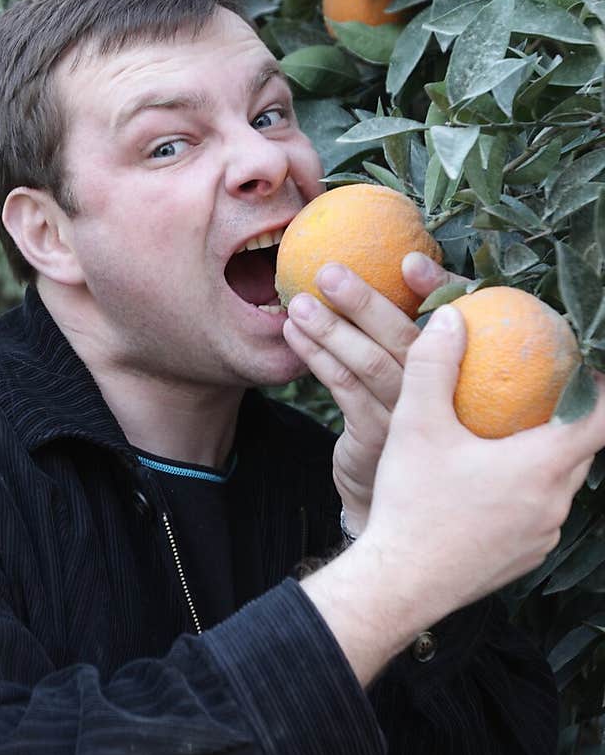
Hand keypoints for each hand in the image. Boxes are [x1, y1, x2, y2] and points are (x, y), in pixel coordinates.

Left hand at [281, 250, 461, 533]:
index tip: (408, 261)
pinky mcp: (378, 437)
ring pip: (370, 364)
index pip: (457, 317)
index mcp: (460, 362)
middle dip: (365, 301)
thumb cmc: (399, 412)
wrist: (393, 492)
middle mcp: (444, 390)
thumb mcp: (408, 369)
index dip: (438, 288)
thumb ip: (399, 325)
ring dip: (330, 330)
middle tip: (328, 271)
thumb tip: (359, 267)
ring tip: (297, 304)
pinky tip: (294, 337)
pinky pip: (346, 390)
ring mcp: (413, 416)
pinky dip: (318, 359)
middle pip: (406, 338)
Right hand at [362, 303, 604, 623]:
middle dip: (571, 421)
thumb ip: (434, 366)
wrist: (399, 585)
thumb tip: (450, 318)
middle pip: (580, 451)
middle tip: (546, 395)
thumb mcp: (417, 425)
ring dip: (544, 459)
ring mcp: (542, 535)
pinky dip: (525, 493)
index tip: (591, 368)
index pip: (600, 418)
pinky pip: (538, 514)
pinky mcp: (524, 557)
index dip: (601, 389)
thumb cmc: (413, 504)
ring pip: (558, 485)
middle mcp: (554, 502)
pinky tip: (487, 485)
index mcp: (542, 465)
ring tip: (512, 438)